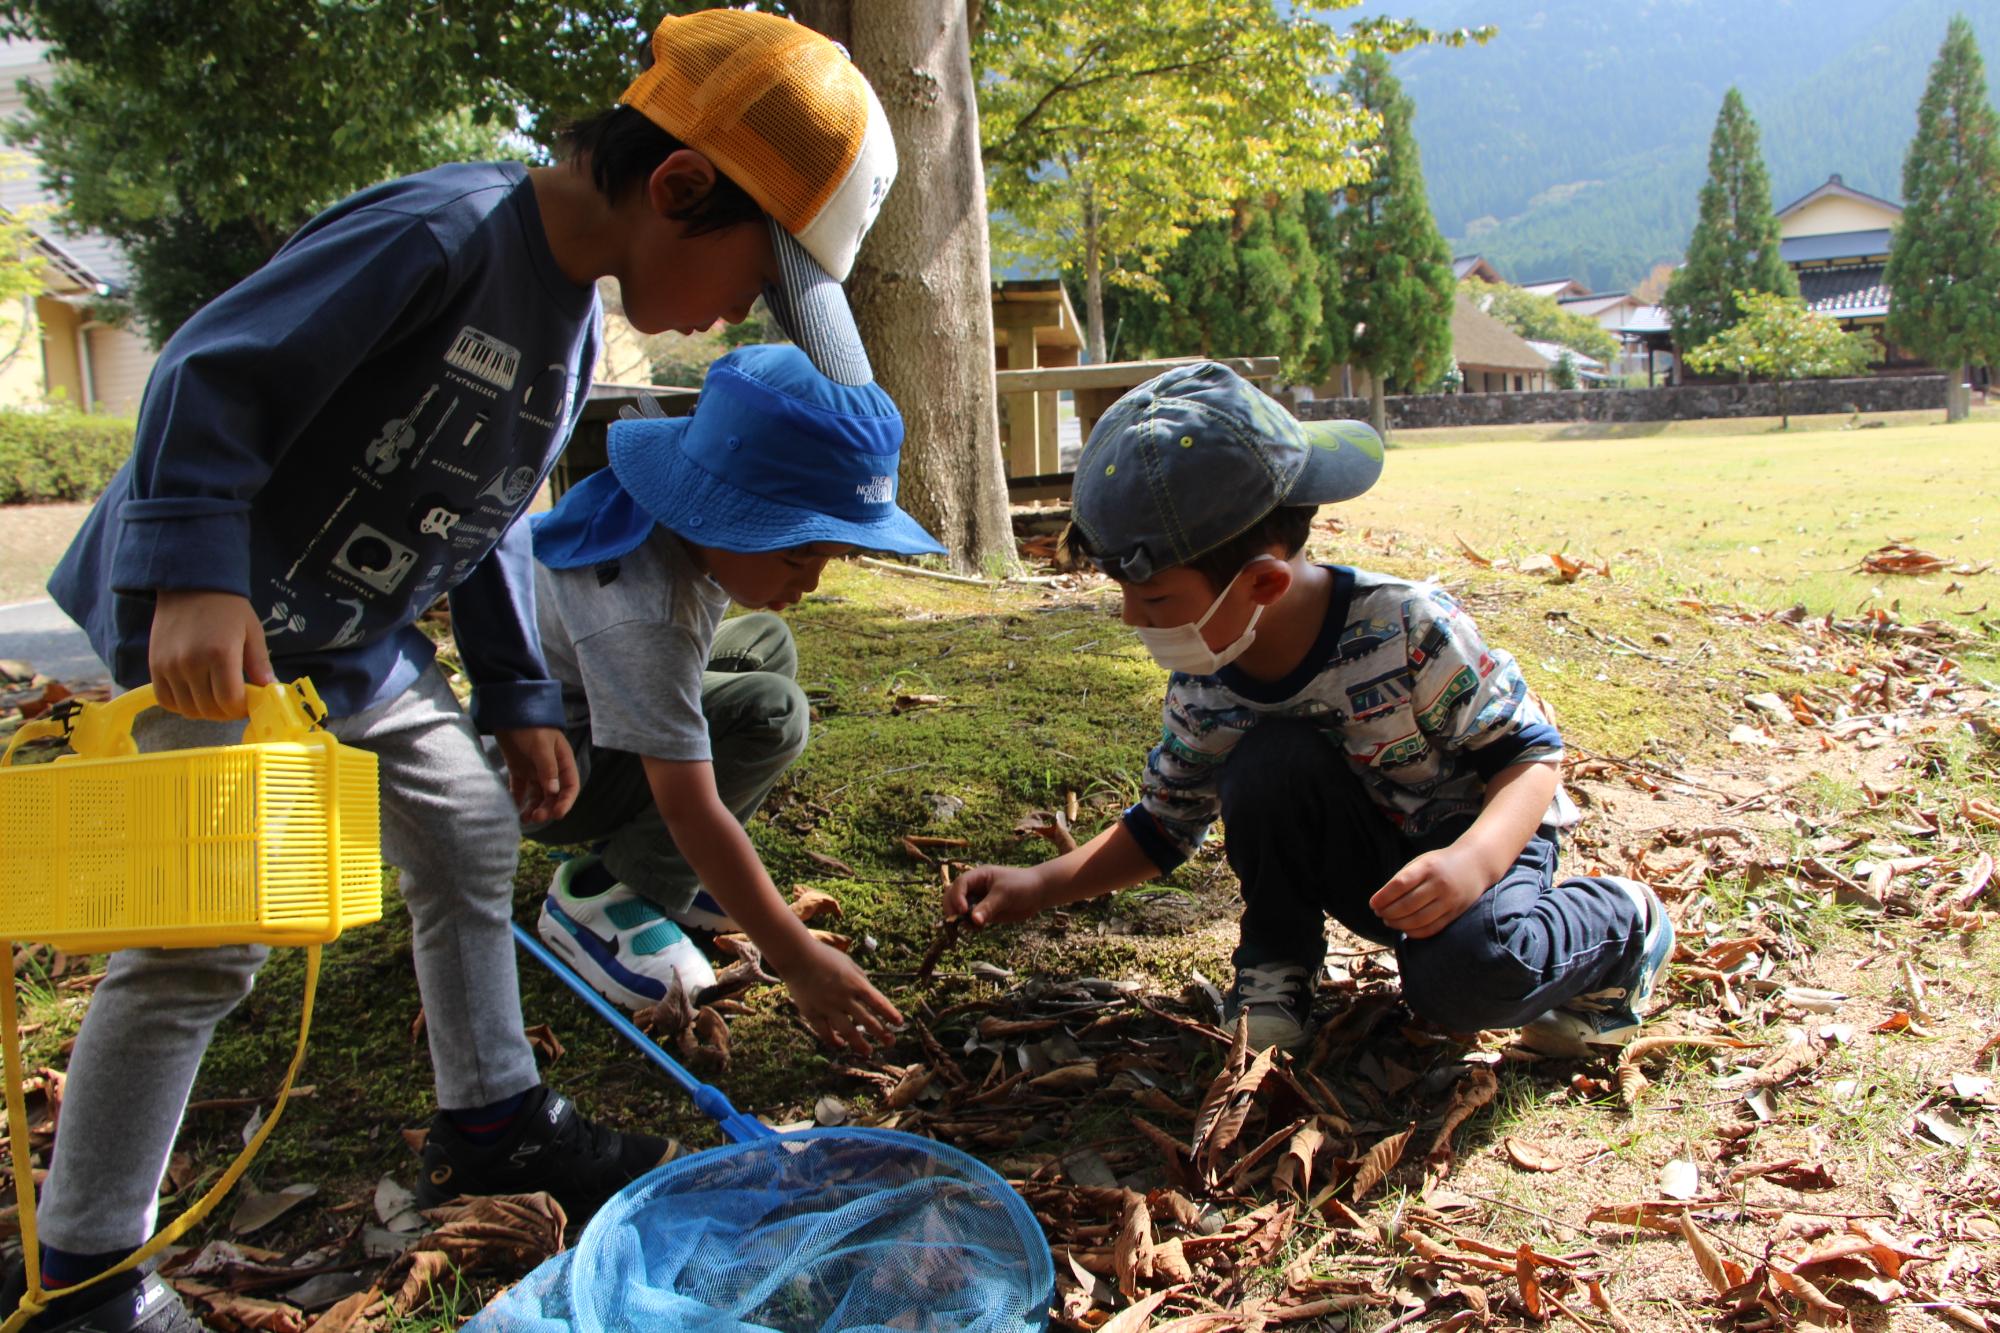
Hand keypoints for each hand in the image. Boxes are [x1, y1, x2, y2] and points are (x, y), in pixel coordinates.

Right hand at [148, 590, 274, 719]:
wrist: (190, 586)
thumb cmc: (227, 608)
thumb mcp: (252, 632)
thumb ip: (260, 664)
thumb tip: (271, 689)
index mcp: (221, 654)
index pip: (230, 701)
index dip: (241, 709)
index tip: (248, 704)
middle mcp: (192, 663)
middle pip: (208, 709)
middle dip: (225, 713)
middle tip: (234, 703)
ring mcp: (170, 666)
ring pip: (187, 709)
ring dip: (204, 711)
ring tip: (215, 699)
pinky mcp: (154, 666)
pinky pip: (165, 699)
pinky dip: (180, 705)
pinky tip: (194, 696)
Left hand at [495, 726, 578, 822]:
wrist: (508, 712)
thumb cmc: (530, 725)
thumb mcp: (541, 745)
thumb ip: (547, 768)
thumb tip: (554, 792)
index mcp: (562, 761)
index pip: (570, 786)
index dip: (566, 802)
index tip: (557, 814)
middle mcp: (551, 769)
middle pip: (553, 795)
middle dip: (547, 808)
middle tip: (536, 817)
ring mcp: (534, 770)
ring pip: (538, 795)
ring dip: (534, 808)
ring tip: (525, 818)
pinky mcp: (519, 770)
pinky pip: (520, 790)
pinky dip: (518, 801)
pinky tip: (514, 810)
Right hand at [783, 941, 901, 1055]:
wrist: (797, 956)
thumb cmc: (825, 957)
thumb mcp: (849, 963)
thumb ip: (860, 979)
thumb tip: (870, 997)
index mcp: (855, 982)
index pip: (878, 1002)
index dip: (890, 1013)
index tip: (899, 1023)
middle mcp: (844, 997)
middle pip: (867, 1020)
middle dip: (881, 1033)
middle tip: (890, 1042)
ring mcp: (828, 1006)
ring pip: (847, 1031)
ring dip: (859, 1043)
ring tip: (868, 1052)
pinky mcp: (812, 1012)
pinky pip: (825, 1032)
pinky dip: (833, 1040)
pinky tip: (841, 1045)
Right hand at [943, 864, 1046, 927]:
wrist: (1038, 893)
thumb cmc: (1022, 885)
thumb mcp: (1005, 893)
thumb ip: (988, 906)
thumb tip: (973, 920)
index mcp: (978, 876)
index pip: (960, 884)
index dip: (957, 897)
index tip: (963, 910)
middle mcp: (974, 888)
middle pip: (952, 896)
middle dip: (952, 909)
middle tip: (957, 922)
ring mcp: (978, 901)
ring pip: (959, 910)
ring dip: (959, 919)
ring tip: (971, 927)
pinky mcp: (984, 913)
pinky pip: (970, 920)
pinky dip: (969, 926)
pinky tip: (977, 929)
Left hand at [1369, 846, 1488, 938]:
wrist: (1475, 864)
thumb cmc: (1440, 863)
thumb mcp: (1422, 862)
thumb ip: (1404, 878)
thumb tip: (1382, 901)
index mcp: (1428, 867)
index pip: (1400, 884)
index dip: (1383, 897)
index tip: (1373, 903)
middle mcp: (1440, 884)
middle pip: (1407, 905)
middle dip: (1388, 912)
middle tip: (1379, 913)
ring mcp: (1449, 900)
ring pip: (1418, 920)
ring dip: (1399, 924)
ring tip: (1389, 921)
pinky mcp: (1455, 913)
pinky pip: (1431, 928)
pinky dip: (1414, 932)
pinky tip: (1405, 929)